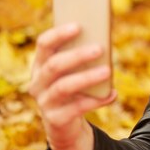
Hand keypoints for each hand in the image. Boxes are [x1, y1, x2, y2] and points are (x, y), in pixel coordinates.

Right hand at [28, 23, 116, 149]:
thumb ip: (83, 54)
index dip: (59, 34)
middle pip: (54, 65)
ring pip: (64, 87)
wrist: (64, 123)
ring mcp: (44, 102)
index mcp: (40, 64)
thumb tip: (105, 38)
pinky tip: (112, 94)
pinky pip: (77, 108)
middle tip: (100, 48)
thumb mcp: (74, 70)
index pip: (44, 44)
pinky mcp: (55, 119)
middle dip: (77, 55)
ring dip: (87, 78)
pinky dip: (96, 100)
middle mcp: (37, 82)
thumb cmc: (73, 86)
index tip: (79, 26)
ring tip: (107, 71)